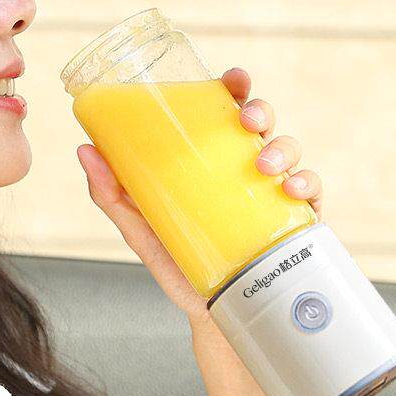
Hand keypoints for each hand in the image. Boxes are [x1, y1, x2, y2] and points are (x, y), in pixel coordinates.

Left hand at [76, 66, 322, 325]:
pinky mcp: (296, 221)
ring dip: (282, 147)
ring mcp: (273, 193)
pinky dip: (307, 183)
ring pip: (289, 149)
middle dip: (259, 109)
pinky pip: (312, 191)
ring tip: (264, 164)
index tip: (231, 79)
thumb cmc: (178, 264)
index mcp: (211, 161)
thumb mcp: (140, 228)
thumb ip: (112, 194)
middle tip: (246, 118)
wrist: (209, 316)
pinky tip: (291, 189)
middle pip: (260, 124)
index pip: (225, 113)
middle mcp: (244, 169)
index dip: (234, 88)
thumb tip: (83, 150)